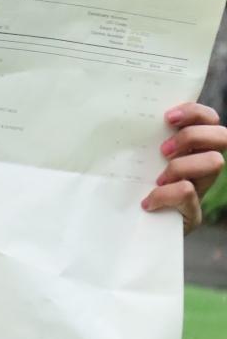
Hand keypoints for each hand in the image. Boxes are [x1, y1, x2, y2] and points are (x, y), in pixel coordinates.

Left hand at [142, 103, 226, 234]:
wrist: (138, 226)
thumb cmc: (138, 183)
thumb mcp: (142, 157)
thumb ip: (146, 139)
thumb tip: (122, 116)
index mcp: (193, 146)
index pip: (209, 118)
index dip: (194, 112)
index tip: (167, 117)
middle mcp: (204, 163)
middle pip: (222, 136)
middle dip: (191, 137)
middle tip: (163, 150)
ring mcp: (203, 188)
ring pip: (214, 162)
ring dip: (182, 165)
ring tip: (159, 177)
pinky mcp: (194, 212)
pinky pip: (189, 193)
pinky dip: (165, 194)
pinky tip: (148, 201)